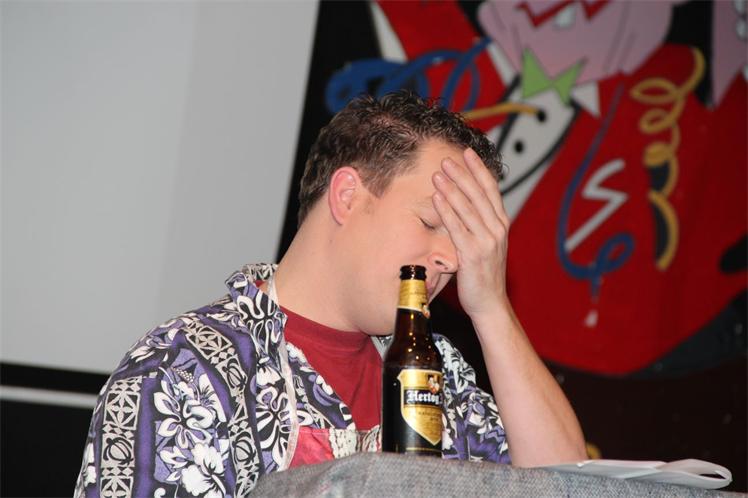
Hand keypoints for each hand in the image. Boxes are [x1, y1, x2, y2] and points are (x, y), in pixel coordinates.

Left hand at [432, 148, 510, 319]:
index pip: (491, 189)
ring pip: (467, 208)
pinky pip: (457, 227)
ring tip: (437, 173)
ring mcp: (486, 241)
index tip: (467, 152)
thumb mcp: (486, 244)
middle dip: (461, 174)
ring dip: (451, 188)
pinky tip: (436, 198)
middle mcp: (496, 229)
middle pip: (478, 194)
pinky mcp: (472, 254)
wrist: (490, 303)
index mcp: (501, 224)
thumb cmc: (484, 274)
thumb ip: (479, 223)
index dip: (478, 169)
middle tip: (446, 159)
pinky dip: (446, 211)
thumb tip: (464, 204)